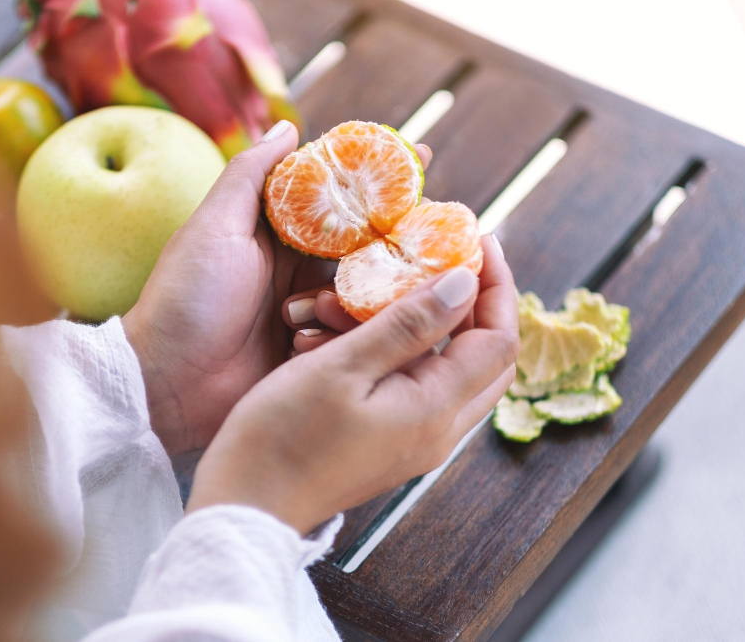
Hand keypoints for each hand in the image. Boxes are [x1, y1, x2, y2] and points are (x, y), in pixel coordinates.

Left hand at [123, 121, 432, 455]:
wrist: (166, 384)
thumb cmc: (184, 299)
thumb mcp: (213, 228)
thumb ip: (251, 176)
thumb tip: (287, 124)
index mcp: (281, 235)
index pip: (341, 197)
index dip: (379, 175)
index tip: (422, 151)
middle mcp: (304, 270)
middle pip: (369, 244)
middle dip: (395, 240)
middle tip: (426, 237)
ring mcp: (315, 314)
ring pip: (370, 292)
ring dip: (357, 297)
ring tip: (315, 310)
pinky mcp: (320, 355)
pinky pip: (357, 337)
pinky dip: (345, 335)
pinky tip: (315, 341)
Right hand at [186, 236, 518, 533]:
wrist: (246, 505)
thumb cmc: (283, 436)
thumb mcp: (342, 366)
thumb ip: (408, 324)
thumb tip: (464, 283)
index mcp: (435, 410)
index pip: (498, 339)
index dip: (496, 285)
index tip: (478, 240)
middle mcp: (438, 431)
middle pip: (488, 357)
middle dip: (476, 301)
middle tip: (448, 257)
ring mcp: (417, 442)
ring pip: (453, 370)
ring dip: (430, 324)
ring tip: (377, 293)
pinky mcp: (392, 444)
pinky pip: (421, 386)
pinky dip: (405, 350)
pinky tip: (361, 329)